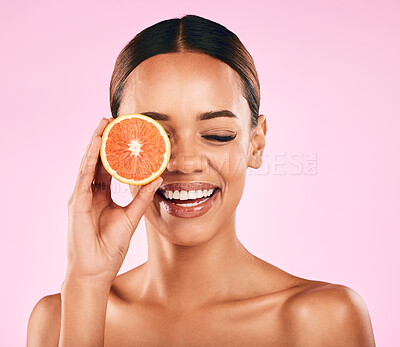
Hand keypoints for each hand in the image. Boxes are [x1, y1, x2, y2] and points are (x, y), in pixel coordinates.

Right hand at [66, 117, 161, 284]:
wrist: (95, 271)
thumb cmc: (110, 247)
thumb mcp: (130, 217)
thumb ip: (142, 198)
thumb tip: (158, 179)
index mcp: (101, 196)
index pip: (108, 167)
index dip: (115, 150)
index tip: (123, 134)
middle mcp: (89, 193)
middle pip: (97, 161)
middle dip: (104, 140)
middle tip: (113, 121)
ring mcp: (81, 196)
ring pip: (88, 164)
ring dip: (95, 143)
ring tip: (104, 124)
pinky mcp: (76, 203)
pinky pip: (84, 176)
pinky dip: (90, 159)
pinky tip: (96, 144)